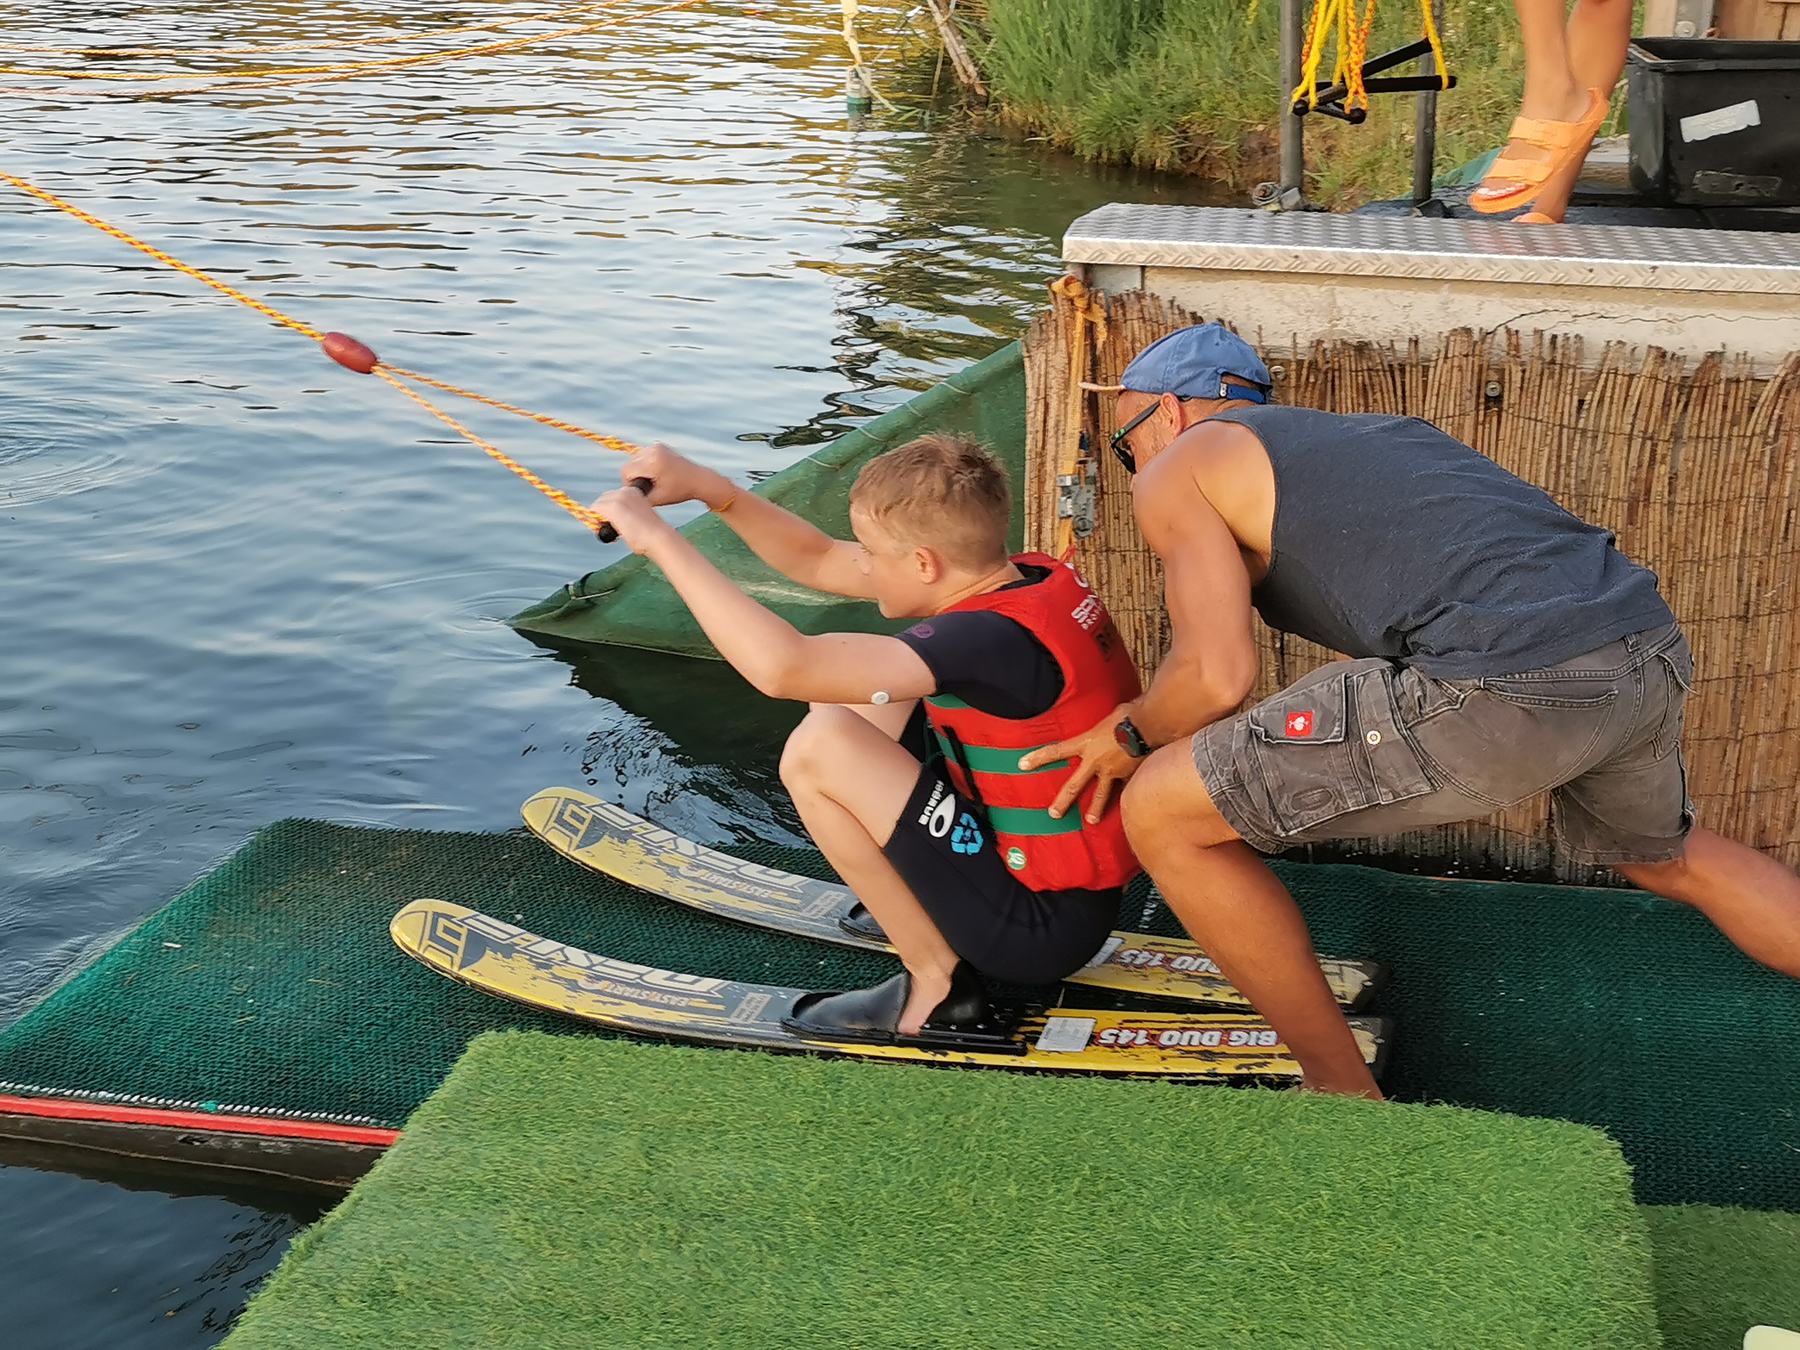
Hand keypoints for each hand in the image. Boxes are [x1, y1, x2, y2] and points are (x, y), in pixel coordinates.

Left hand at [589, 486, 673, 556]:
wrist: (659, 537)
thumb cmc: (654, 534)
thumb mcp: (641, 517)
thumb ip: (628, 514)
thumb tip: (615, 521)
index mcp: (635, 491)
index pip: (613, 497)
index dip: (611, 511)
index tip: (617, 523)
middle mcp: (625, 491)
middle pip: (603, 498)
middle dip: (604, 512)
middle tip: (611, 528)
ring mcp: (618, 498)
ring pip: (598, 504)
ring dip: (600, 517)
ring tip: (613, 531)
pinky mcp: (611, 506)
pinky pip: (594, 510)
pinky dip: (596, 522)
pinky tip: (606, 531)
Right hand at [621, 441, 731, 508]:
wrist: (698, 479)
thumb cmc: (679, 492)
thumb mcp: (657, 499)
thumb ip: (638, 498)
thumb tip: (622, 498)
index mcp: (653, 462)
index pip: (626, 471)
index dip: (629, 484)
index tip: (641, 492)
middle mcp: (653, 450)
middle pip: (629, 464)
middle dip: (634, 477)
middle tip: (648, 487)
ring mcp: (656, 446)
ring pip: (634, 460)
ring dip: (639, 470)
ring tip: (653, 481)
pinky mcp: (659, 446)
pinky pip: (642, 456)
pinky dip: (645, 465)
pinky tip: (656, 474)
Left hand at [1018, 704, 1142, 824]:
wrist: (1147, 725)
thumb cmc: (1127, 714)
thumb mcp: (1105, 717)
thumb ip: (1100, 728)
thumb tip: (1106, 725)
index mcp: (1085, 743)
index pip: (1056, 751)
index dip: (1038, 758)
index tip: (1022, 764)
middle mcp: (1095, 761)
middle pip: (1073, 786)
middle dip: (1062, 801)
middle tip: (1053, 814)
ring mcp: (1111, 771)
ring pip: (1100, 795)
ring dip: (1094, 809)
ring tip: (1090, 821)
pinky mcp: (1128, 776)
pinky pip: (1124, 789)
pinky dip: (1126, 796)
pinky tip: (1128, 805)